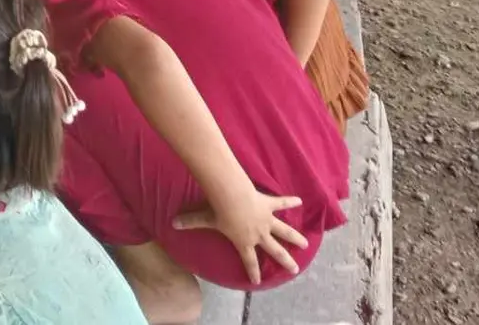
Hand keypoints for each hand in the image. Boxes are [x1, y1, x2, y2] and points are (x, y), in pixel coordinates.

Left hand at [173, 188, 308, 284]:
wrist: (231, 196)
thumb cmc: (217, 210)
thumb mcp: (203, 218)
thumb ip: (189, 222)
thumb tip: (172, 223)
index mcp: (243, 241)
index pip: (249, 260)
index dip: (253, 271)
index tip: (257, 281)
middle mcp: (258, 234)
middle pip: (274, 250)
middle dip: (284, 260)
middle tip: (294, 269)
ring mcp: (266, 220)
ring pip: (284, 231)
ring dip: (295, 238)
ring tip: (306, 244)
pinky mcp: (269, 205)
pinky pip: (281, 203)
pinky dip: (290, 201)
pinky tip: (300, 200)